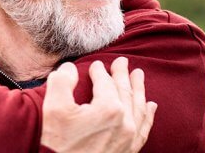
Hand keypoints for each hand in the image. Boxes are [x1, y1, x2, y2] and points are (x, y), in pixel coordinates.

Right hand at [41, 57, 157, 152]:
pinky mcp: (130, 149)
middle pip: (125, 91)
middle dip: (123, 75)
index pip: (106, 82)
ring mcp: (130, 137)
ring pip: (139, 107)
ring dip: (139, 89)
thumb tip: (70, 68)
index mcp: (109, 108)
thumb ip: (62, 81)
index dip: (99, 71)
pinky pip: (144, 128)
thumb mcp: (53, 108)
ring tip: (139, 75)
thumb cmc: (59, 143)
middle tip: (122, 61)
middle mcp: (125, 122)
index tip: (96, 65)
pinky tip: (151, 106)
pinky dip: (148, 115)